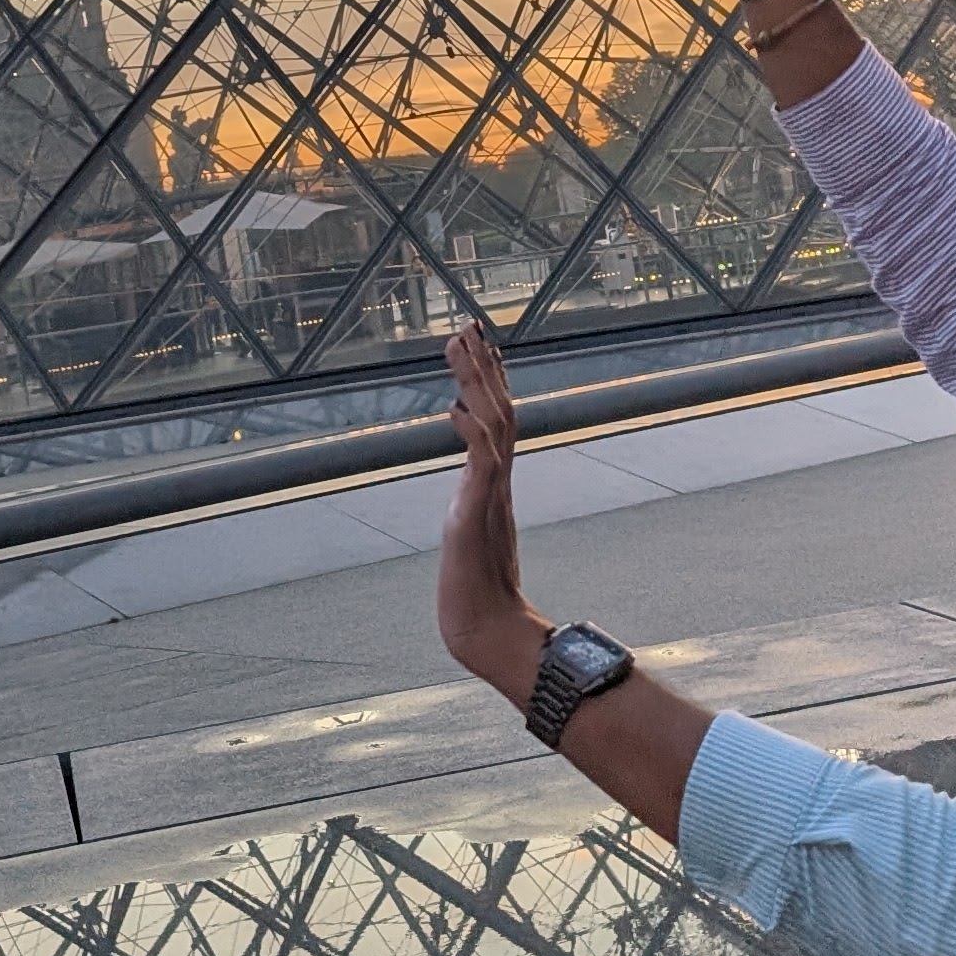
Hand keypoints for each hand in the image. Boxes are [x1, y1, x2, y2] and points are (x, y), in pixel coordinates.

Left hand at [438, 320, 547, 707]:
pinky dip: (473, 435)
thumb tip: (472, 491)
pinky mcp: (479, 517)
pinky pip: (482, 468)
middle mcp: (497, 484)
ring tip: (460, 347)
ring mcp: (491, 498)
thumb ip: (474, 505)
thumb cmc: (475, 591)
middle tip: (467, 325)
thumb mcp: (469, 532)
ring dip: (477, 385)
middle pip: (499, 412)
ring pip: (494, 428)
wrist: (484, 630)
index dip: (489, 380)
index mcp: (494, 484)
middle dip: (483, 368)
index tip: (477, 342)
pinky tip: (456, 410)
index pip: (497, 419)